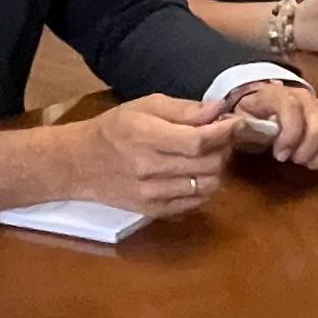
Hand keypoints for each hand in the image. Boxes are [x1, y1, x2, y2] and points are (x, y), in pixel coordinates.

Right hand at [45, 92, 239, 216]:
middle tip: (222, 137)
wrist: (79, 164)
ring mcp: (151, 194)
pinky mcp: (153, 211)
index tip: (237, 123)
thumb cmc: (113, 128)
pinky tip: (197, 173)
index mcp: (145, 136)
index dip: (224, 133)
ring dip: (217, 170)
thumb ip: (183, 109)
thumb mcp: (144, 106)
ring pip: (206, 186)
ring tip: (210, 155)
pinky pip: (194, 203)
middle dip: (223, 149)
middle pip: (207, 165)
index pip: (197, 141)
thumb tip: (219, 109)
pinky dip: (204, 188)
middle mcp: (148, 169)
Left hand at [230, 82, 317, 173]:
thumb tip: (245, 132)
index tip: (280, 156)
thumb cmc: (253, 114)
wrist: (267, 100)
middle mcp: (305, 97)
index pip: (292, 109)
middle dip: (306, 151)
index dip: (289, 136)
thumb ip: (241, 125)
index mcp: (279, 95)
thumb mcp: (240, 117)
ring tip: (305, 163)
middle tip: (294, 161)